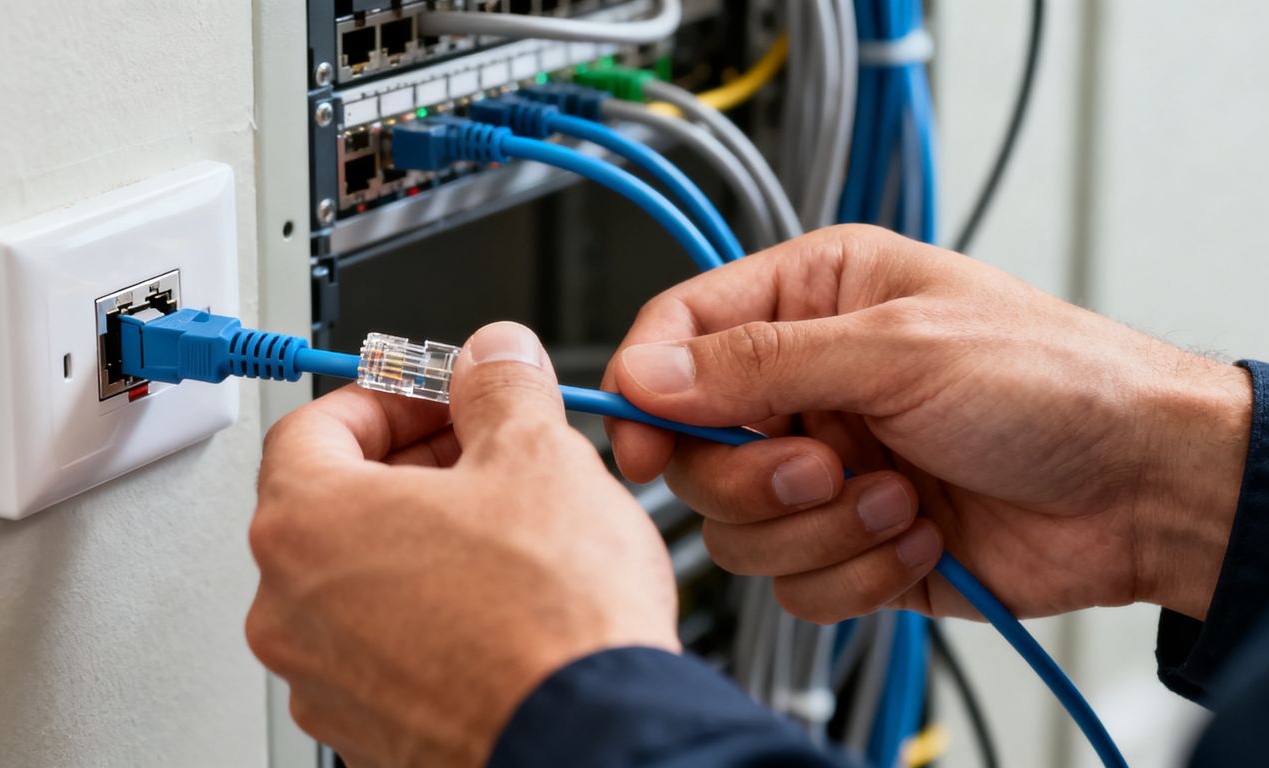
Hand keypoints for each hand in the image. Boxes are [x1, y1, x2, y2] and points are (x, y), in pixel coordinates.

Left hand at [248, 322, 678, 767]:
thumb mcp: (537, 456)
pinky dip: (428, 612)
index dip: (388, 395)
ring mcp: (325, 676)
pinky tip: (501, 604)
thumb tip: (493, 358)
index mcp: (307, 522)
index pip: (317, 423)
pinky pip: (383, 645)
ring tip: (505, 531)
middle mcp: (291, 606)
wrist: (590, 740)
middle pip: (335, 500)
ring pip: (360, 578)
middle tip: (483, 449)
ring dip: (422, 539)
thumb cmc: (553, 622)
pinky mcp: (368, 728)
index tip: (437, 394)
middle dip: (414, 463)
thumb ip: (500, 386)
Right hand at [604, 225, 1250, 623]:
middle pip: (695, 447)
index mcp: (811, 300)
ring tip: (900, 496)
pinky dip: (859, 571)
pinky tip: (922, 534)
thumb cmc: (1054, 382)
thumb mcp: (897, 347)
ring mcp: (825, 471)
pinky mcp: (848, 545)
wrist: (1141, 489)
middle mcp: (807, 385)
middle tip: (825, 463)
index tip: (641, 441)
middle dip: (758, 475)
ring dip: (823, 527)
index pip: (681, 332)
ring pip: (739, 527)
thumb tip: (646, 372)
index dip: (647, 388)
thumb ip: (759, 360)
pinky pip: (794, 583)